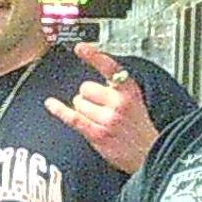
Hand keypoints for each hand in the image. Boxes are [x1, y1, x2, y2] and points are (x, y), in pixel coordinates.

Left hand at [43, 43, 158, 173]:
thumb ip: (116, 86)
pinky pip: (73, 118)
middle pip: (85, 87)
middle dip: (87, 95)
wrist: (150, 153)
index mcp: (129, 89)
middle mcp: (119, 102)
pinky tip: (50, 104)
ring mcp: (108, 119)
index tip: (80, 48)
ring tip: (97, 119)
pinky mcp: (98, 135)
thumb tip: (94, 76)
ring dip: (82, 109)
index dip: (93, 56)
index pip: (109, 67)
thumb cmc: (139, 127)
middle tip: (98, 106)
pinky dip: (59, 110)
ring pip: (78, 103)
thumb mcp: (135, 99)